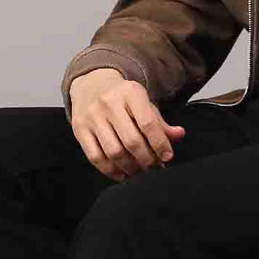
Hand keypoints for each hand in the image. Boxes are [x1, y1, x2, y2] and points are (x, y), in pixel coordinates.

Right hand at [69, 69, 184, 179]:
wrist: (91, 84)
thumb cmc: (123, 99)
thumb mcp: (144, 103)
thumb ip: (160, 122)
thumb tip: (179, 135)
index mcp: (130, 93)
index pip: (148, 123)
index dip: (160, 144)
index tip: (167, 157)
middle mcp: (109, 103)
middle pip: (131, 141)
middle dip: (146, 160)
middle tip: (154, 168)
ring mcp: (92, 116)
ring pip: (113, 152)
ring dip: (130, 167)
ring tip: (140, 172)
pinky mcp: (79, 129)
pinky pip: (95, 157)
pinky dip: (110, 170)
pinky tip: (122, 174)